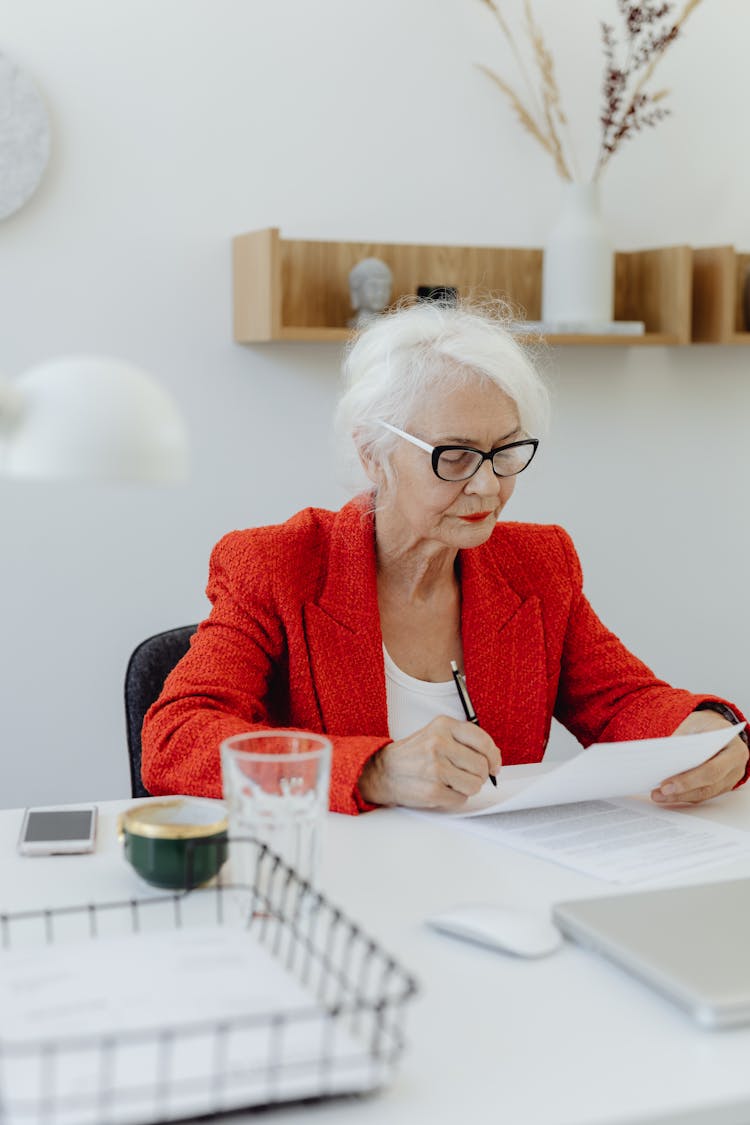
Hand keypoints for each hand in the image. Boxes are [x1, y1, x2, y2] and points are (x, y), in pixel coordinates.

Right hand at [358, 715, 500, 809]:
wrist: (383, 771)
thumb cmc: (414, 754)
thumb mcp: (436, 734)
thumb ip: (464, 740)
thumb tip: (494, 758)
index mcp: (443, 725)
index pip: (483, 741)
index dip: (494, 757)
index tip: (494, 766)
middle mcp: (439, 744)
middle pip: (481, 766)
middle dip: (479, 775)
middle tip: (465, 775)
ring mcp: (435, 768)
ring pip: (474, 784)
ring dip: (467, 788)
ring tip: (451, 782)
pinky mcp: (432, 790)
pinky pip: (461, 799)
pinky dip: (455, 798)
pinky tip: (441, 790)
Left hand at [651, 709, 748, 806]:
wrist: (719, 728)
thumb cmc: (707, 726)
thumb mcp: (696, 725)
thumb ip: (682, 742)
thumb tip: (661, 761)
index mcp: (733, 749)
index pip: (711, 769)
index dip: (688, 780)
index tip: (665, 784)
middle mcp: (735, 767)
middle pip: (708, 786)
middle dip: (681, 791)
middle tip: (659, 793)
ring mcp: (730, 778)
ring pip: (704, 793)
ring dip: (679, 797)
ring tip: (658, 795)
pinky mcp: (721, 786)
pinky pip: (702, 794)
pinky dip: (684, 795)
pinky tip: (667, 794)